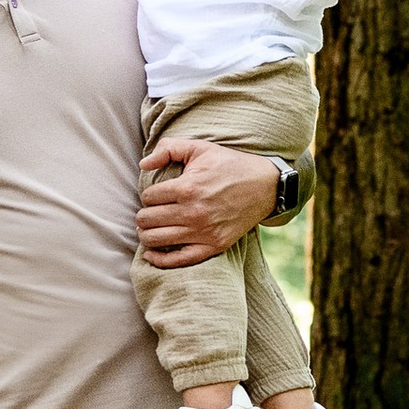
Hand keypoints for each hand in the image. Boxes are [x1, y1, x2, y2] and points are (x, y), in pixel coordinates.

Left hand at [137, 136, 278, 270]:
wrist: (265, 186)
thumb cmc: (230, 165)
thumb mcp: (200, 147)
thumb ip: (168, 149)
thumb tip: (143, 164)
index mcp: (187, 188)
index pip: (148, 197)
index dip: (148, 195)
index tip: (156, 195)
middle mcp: (193, 212)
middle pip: (147, 220)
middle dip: (144, 215)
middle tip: (150, 212)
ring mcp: (203, 232)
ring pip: (155, 240)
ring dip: (146, 234)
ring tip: (149, 228)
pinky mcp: (214, 246)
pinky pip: (178, 260)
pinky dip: (159, 259)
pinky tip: (151, 254)